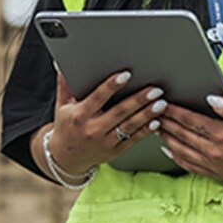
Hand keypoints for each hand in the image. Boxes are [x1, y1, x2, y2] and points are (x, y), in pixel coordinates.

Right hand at [48, 68, 167, 174]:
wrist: (66, 158)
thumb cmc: (66, 127)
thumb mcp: (62, 106)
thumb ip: (65, 85)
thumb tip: (62, 64)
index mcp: (80, 115)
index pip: (98, 97)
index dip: (112, 86)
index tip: (126, 75)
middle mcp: (93, 130)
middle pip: (119, 112)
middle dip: (139, 100)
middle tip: (154, 90)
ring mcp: (105, 142)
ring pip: (129, 126)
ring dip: (147, 115)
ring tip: (160, 104)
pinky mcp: (114, 151)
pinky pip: (132, 140)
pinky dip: (146, 131)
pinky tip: (156, 122)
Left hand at [158, 95, 222, 183]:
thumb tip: (211, 99)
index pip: (191, 121)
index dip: (175, 111)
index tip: (163, 103)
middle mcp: (214, 152)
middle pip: (182, 135)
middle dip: (166, 122)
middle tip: (153, 112)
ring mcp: (213, 165)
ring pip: (181, 150)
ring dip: (166, 138)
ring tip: (156, 128)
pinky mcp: (215, 173)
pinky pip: (189, 165)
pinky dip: (175, 156)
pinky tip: (168, 149)